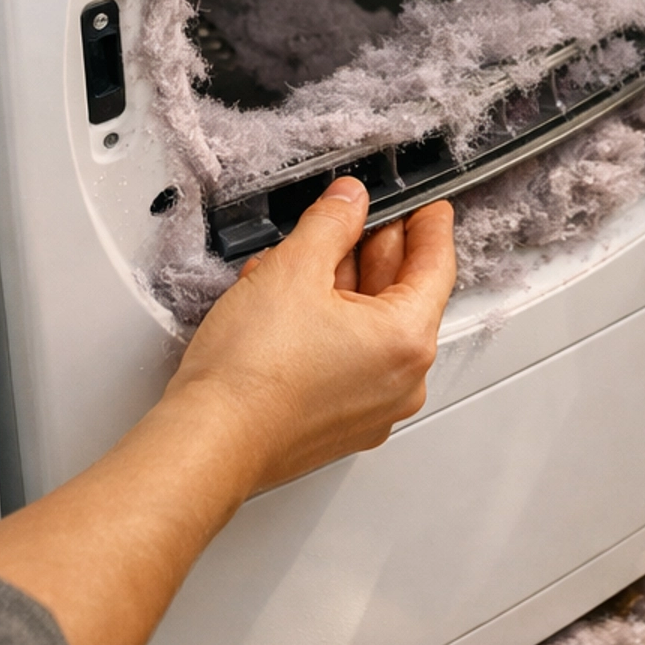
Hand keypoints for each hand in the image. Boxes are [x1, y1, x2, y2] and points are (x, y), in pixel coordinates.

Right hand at [167, 179, 456, 500]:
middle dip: (376, 252)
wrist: (209, 442)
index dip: (429, 226)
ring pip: (370, 329)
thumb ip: (330, 224)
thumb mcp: (293, 269)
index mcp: (406, 341)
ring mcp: (371, 409)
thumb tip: (349, 202)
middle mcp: (401, 382)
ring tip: (305, 257)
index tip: (428, 207)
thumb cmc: (251, 374)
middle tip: (360, 218)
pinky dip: (329, 326)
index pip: (436, 267)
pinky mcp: (338, 424)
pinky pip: (349, 360)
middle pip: (402, 297)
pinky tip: (291, 302)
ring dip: (342, 287)